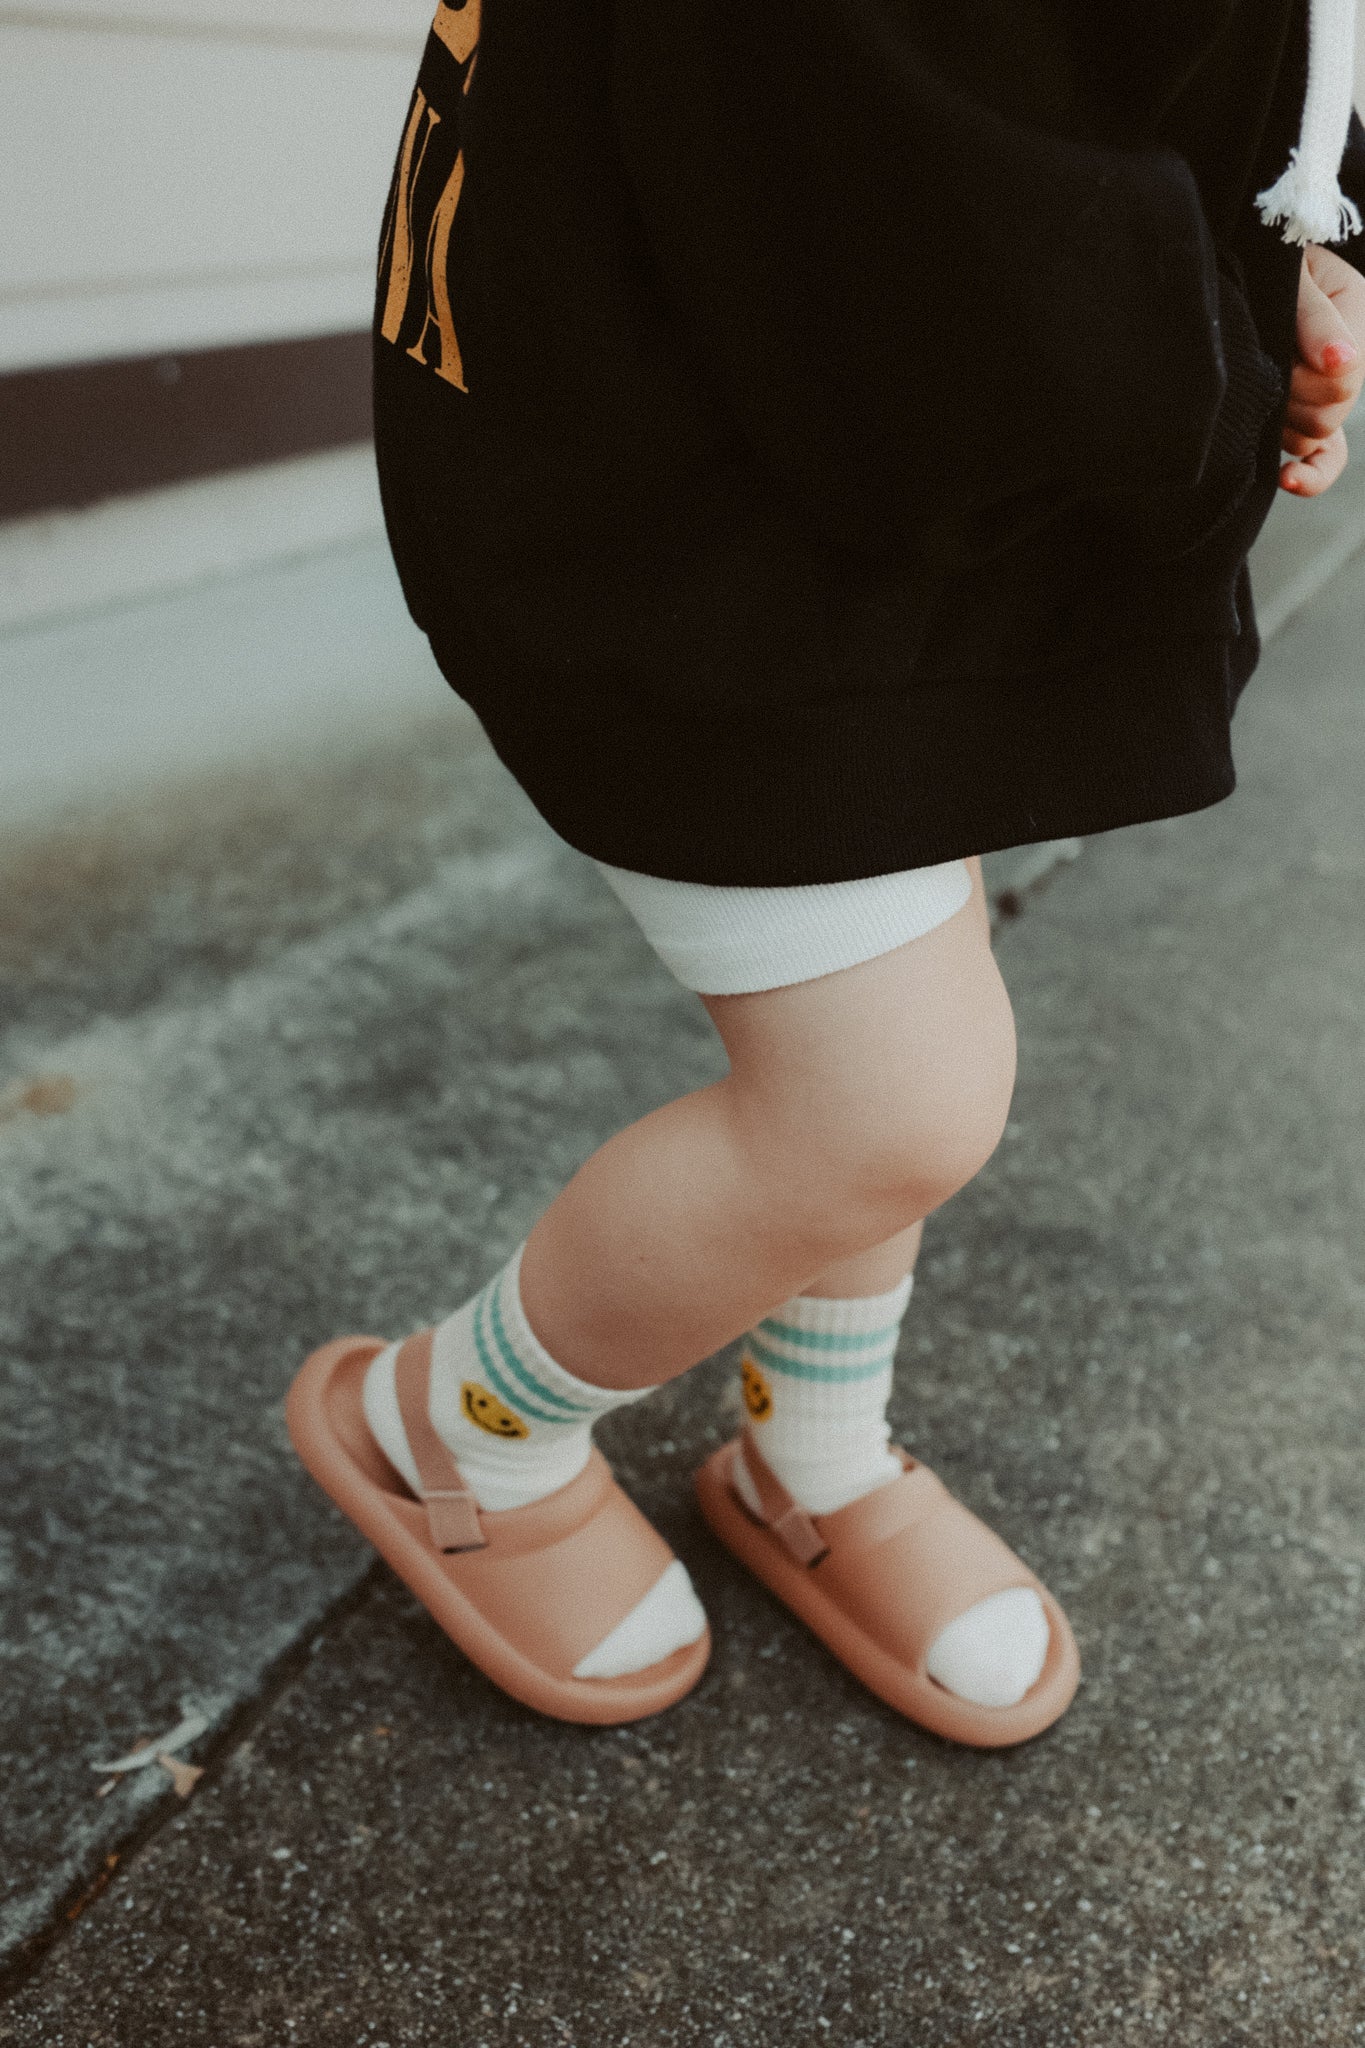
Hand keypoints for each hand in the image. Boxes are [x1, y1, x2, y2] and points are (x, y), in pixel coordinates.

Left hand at [1279, 243, 1364, 495]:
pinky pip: (1325, 460)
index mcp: (1356, 319)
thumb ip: (1314, 318)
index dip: (1305, 379)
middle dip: (1292, 399)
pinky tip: (1286, 478)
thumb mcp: (1295, 277)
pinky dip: (1309, 477)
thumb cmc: (1273, 266)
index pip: (1341, 382)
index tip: (1280, 350)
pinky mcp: (1310, 418)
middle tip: (1266, 365)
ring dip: (1282, 421)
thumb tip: (1338, 363)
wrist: (1247, 269)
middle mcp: (1347, 364)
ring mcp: (1328, 395)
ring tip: (1263, 381)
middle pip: (1328, 417)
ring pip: (1313, 438)